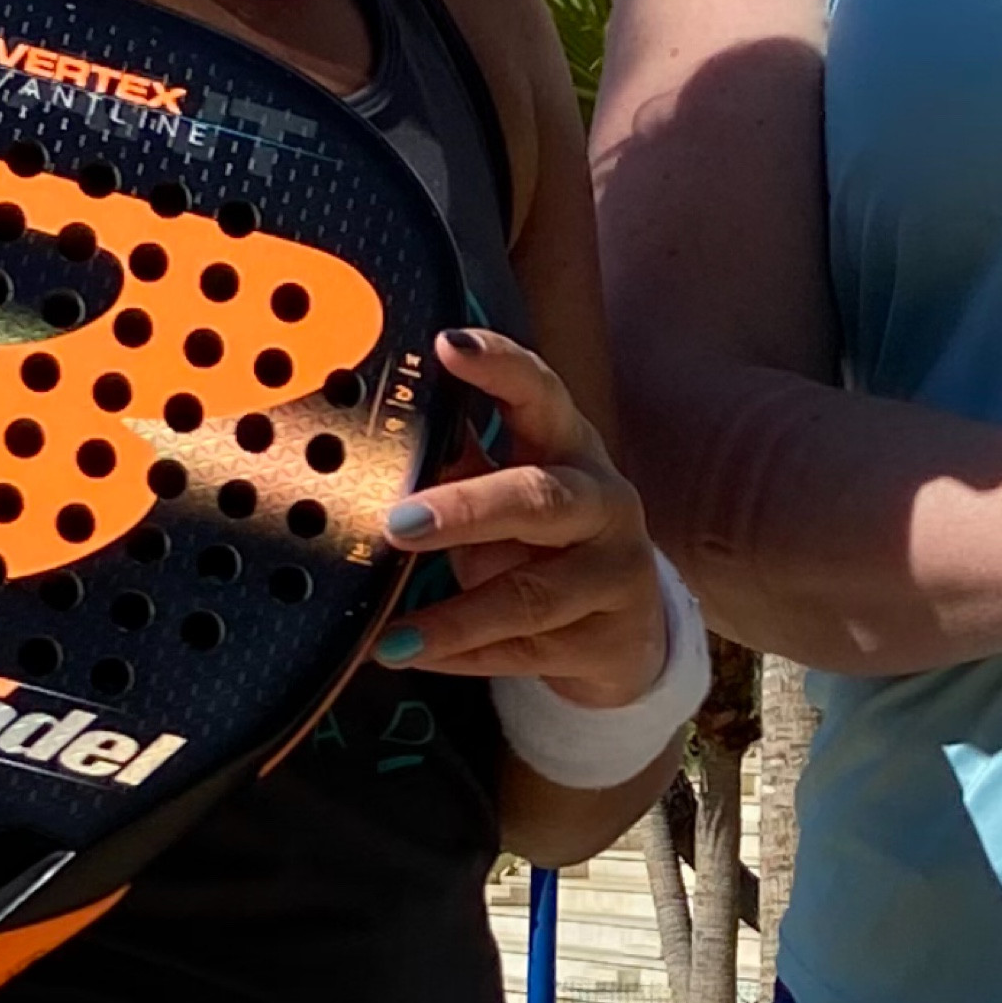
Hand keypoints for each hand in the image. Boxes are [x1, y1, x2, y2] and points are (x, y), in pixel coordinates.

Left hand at [375, 326, 666, 706]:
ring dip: (457, 615)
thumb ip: (457, 460)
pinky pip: (525, 653)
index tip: (446, 345)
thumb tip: (376, 430)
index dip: (498, 366)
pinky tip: (410, 657)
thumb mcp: (506, 490)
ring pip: (533, 595)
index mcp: (568, 444)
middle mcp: (601, 502)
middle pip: (539, 498)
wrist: (626, 633)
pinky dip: (463, 657)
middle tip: (399, 523)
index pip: (540, 391)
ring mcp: (614, 574)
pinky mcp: (608, 643)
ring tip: (391, 637)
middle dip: (467, 510)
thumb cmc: (542, 541)